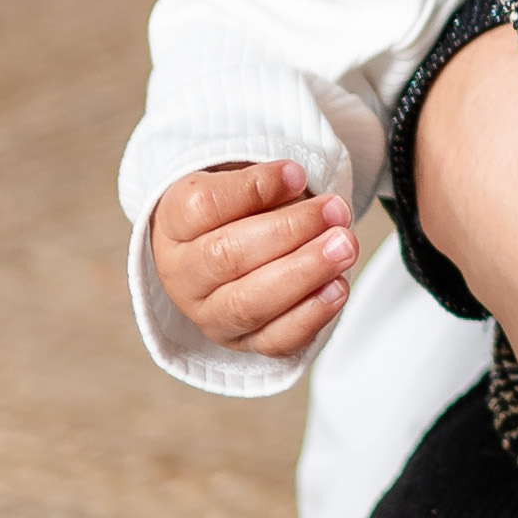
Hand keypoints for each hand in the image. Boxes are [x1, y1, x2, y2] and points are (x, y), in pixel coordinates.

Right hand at [152, 158, 354, 361]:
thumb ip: (263, 183)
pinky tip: (337, 287)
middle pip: (227, 256)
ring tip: (344, 247)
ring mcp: (209, 315)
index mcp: (173, 225)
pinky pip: (274, 340)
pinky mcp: (242, 343)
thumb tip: (294, 181)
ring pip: (249, 303)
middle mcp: (182, 275)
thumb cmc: (236, 214)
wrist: (226, 254)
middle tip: (334, 212)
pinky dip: (311, 315)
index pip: (203, 206)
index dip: (254, 188)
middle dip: (290, 231)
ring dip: (305, 273)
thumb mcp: (239, 184)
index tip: (297, 174)